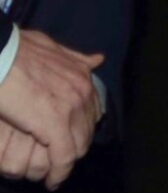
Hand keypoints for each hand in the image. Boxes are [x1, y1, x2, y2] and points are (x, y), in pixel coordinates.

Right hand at [0, 30, 102, 187]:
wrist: (1, 55)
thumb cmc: (17, 51)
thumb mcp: (54, 49)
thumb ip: (75, 58)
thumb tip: (98, 59)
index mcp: (82, 75)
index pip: (92, 109)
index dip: (82, 126)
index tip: (71, 138)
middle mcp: (83, 91)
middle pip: (87, 130)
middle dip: (76, 146)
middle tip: (63, 161)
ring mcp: (71, 109)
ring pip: (78, 145)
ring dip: (67, 163)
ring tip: (57, 174)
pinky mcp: (55, 126)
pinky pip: (63, 157)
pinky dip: (59, 172)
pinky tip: (52, 181)